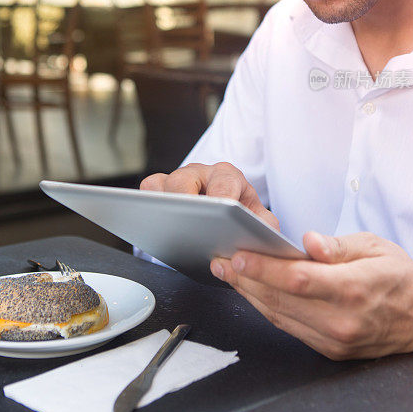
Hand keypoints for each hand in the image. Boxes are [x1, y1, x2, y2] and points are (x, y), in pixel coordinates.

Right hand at [140, 162, 278, 229]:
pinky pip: (148, 190)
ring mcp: (179, 179)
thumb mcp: (262, 224)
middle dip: (184, 202)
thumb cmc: (244, 219)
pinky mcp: (161, 190)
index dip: (220, 199)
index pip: (223, 183)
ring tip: (169, 227)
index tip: (220, 214)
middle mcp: (202, 173)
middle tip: (189, 224)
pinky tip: (156, 226)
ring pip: (162, 184)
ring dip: (163, 206)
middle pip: (184, 180)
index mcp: (229, 177)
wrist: (229, 221)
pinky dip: (147, 204)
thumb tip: (254, 238)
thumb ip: (265, 228)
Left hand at [210, 231, 412, 359]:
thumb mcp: (374, 246)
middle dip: (243, 279)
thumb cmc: (398, 276)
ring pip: (278, 316)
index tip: (236, 256)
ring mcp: (333, 339)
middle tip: (218, 260)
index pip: (297, 279)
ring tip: (226, 274)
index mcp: (352, 289)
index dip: (262, 269)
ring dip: (248, 294)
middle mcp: (340, 320)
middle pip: (280, 300)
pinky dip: (266, 308)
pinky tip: (251, 292)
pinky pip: (288, 327)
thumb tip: (308, 242)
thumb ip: (337, 246)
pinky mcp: (328, 350)